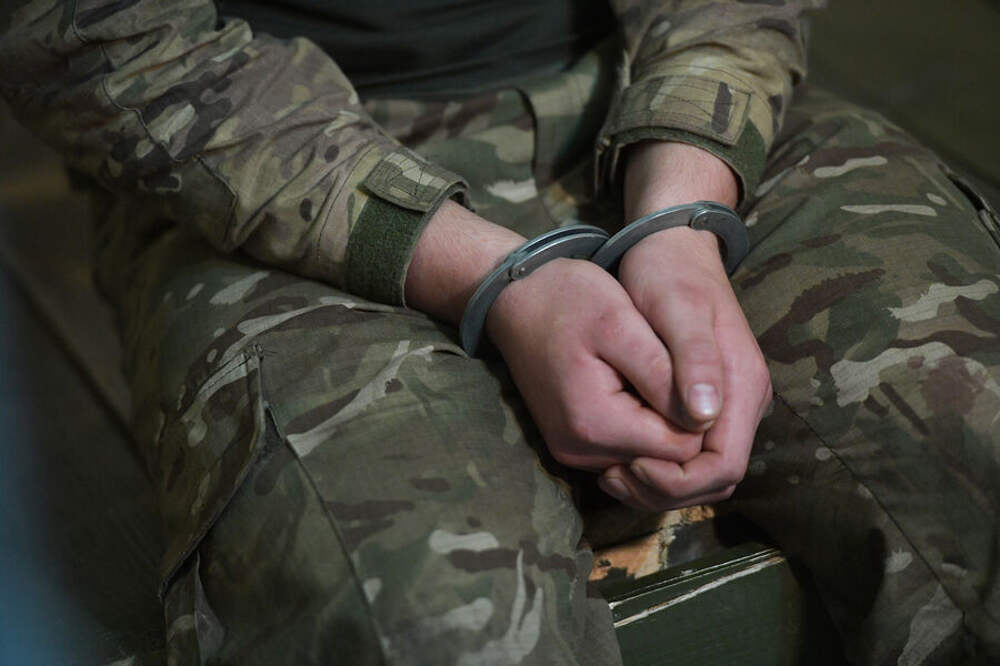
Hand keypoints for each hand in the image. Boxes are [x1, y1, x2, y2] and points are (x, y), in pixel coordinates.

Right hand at [485, 258, 703, 471]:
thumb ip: (663, 372)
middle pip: (665, 460)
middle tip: (667, 366)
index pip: (683, 447)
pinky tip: (631, 386)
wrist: (516, 300)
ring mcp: (573, 452)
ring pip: (648, 458)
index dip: (699, 412)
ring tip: (644, 373)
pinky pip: (626, 450)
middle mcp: (581, 451)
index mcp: (596, 423)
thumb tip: (705, 416)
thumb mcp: (620, 322)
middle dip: (679, 418)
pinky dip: (639, 425)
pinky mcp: (572, 446)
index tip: (687, 369)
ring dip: (659, 421)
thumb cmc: (568, 299)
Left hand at [591, 140, 771, 510]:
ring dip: (661, 484)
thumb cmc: (669, 274)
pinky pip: (691, 452)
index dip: (680, 481)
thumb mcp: (676, 309)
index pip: (724, 466)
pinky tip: (621, 454)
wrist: (672, 246)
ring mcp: (728, 402)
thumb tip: (702, 416)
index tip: (631, 467)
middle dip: (667, 490)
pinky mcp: (708, 400)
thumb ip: (693, 359)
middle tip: (613, 477)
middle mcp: (743, 401)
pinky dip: (659, 465)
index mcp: (742, 384)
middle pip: (717, 479)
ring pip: (705, 472)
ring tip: (612, 472)